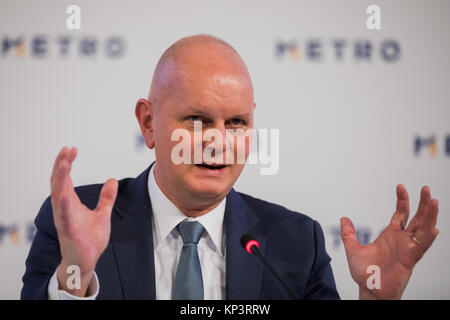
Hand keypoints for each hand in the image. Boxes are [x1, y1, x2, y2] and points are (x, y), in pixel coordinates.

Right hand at [50, 146, 117, 296]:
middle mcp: (64, 208)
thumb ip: (107, 197)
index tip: (72, 149)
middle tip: (66, 149)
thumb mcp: (103, 213)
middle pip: (58, 182)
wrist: (86, 261)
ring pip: (58, 194)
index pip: (64, 178)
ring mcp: (64, 218)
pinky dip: (64, 203)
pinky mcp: (68, 230)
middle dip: (61, 164)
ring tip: (64, 162)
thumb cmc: (90, 239)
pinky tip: (65, 192)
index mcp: (70, 203)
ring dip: (60, 178)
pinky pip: (64, 215)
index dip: (66, 163)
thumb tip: (112, 180)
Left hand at [340, 184, 438, 299]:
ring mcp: (407, 249)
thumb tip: (343, 219)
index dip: (402, 200)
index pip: (401, 213)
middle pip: (417, 218)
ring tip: (434, 202)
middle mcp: (402, 240)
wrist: (369, 290)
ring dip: (429, 216)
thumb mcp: (353, 249)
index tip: (401, 186)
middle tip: (426, 189)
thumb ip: (348, 234)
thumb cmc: (365, 273)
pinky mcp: (409, 260)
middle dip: (422, 204)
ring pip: (423, 229)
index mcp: (390, 235)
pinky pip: (421, 247)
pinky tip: (434, 228)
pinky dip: (428, 238)